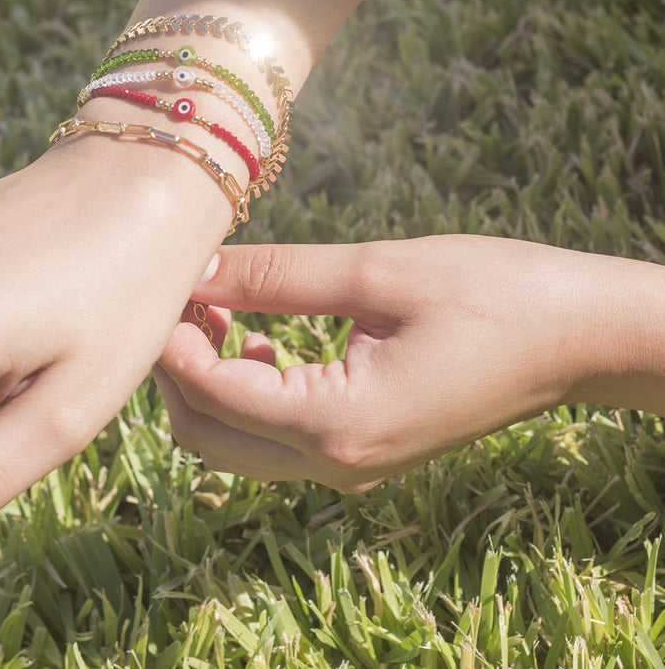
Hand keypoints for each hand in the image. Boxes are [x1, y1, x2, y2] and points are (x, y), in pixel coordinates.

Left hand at [156, 235, 657, 490]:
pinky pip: (272, 439)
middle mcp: (334, 465)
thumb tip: (196, 269)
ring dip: (207, 380)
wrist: (575, 337)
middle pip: (206, 433)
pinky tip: (261, 337)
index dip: (171, 339)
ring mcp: (347, 468)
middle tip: (184, 295)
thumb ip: (276, 275)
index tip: (162, 282)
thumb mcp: (377, 271)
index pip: (210, 393)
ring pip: (232, 443)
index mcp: (336, 425)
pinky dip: (246, 393)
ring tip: (220, 308)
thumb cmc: (492, 293)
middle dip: (177, 367)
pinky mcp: (360, 453)